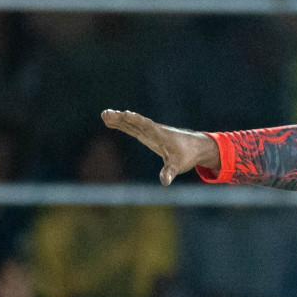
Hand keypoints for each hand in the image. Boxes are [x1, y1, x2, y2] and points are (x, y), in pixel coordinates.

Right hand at [101, 109, 218, 186]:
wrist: (193, 147)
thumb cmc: (186, 155)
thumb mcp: (178, 165)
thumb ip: (170, 172)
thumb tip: (165, 182)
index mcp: (160, 135)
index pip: (147, 126)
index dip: (136, 120)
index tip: (125, 114)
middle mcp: (153, 130)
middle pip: (135, 122)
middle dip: (122, 119)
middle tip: (106, 114)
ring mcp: (148, 131)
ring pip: (131, 124)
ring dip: (118, 119)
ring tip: (104, 115)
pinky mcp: (146, 134)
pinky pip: (131, 128)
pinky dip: (121, 124)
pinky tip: (108, 121)